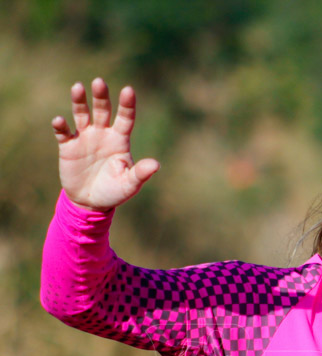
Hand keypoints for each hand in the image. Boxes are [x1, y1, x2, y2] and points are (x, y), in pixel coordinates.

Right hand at [51, 78, 158, 211]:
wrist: (91, 201)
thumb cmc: (114, 191)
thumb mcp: (129, 185)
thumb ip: (140, 174)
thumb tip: (156, 165)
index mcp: (120, 140)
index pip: (126, 118)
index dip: (127, 104)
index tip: (128, 90)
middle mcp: (103, 134)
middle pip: (103, 110)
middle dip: (101, 96)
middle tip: (99, 82)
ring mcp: (85, 138)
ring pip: (82, 114)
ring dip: (79, 102)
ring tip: (77, 87)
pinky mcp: (68, 146)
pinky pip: (63, 133)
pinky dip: (61, 126)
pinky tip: (59, 121)